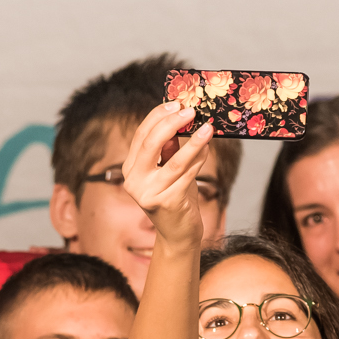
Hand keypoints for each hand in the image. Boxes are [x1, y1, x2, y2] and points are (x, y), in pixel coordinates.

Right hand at [121, 100, 213, 252]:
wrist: (179, 234)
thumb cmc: (176, 198)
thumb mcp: (169, 170)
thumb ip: (169, 148)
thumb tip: (181, 118)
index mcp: (130, 169)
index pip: (141, 136)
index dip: (158, 117)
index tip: (176, 104)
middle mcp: (134, 181)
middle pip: (150, 144)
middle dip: (171, 124)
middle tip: (190, 111)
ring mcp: (148, 194)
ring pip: (173, 161)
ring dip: (193, 142)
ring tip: (208, 128)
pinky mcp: (166, 203)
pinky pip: (186, 175)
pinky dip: (198, 159)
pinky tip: (207, 148)